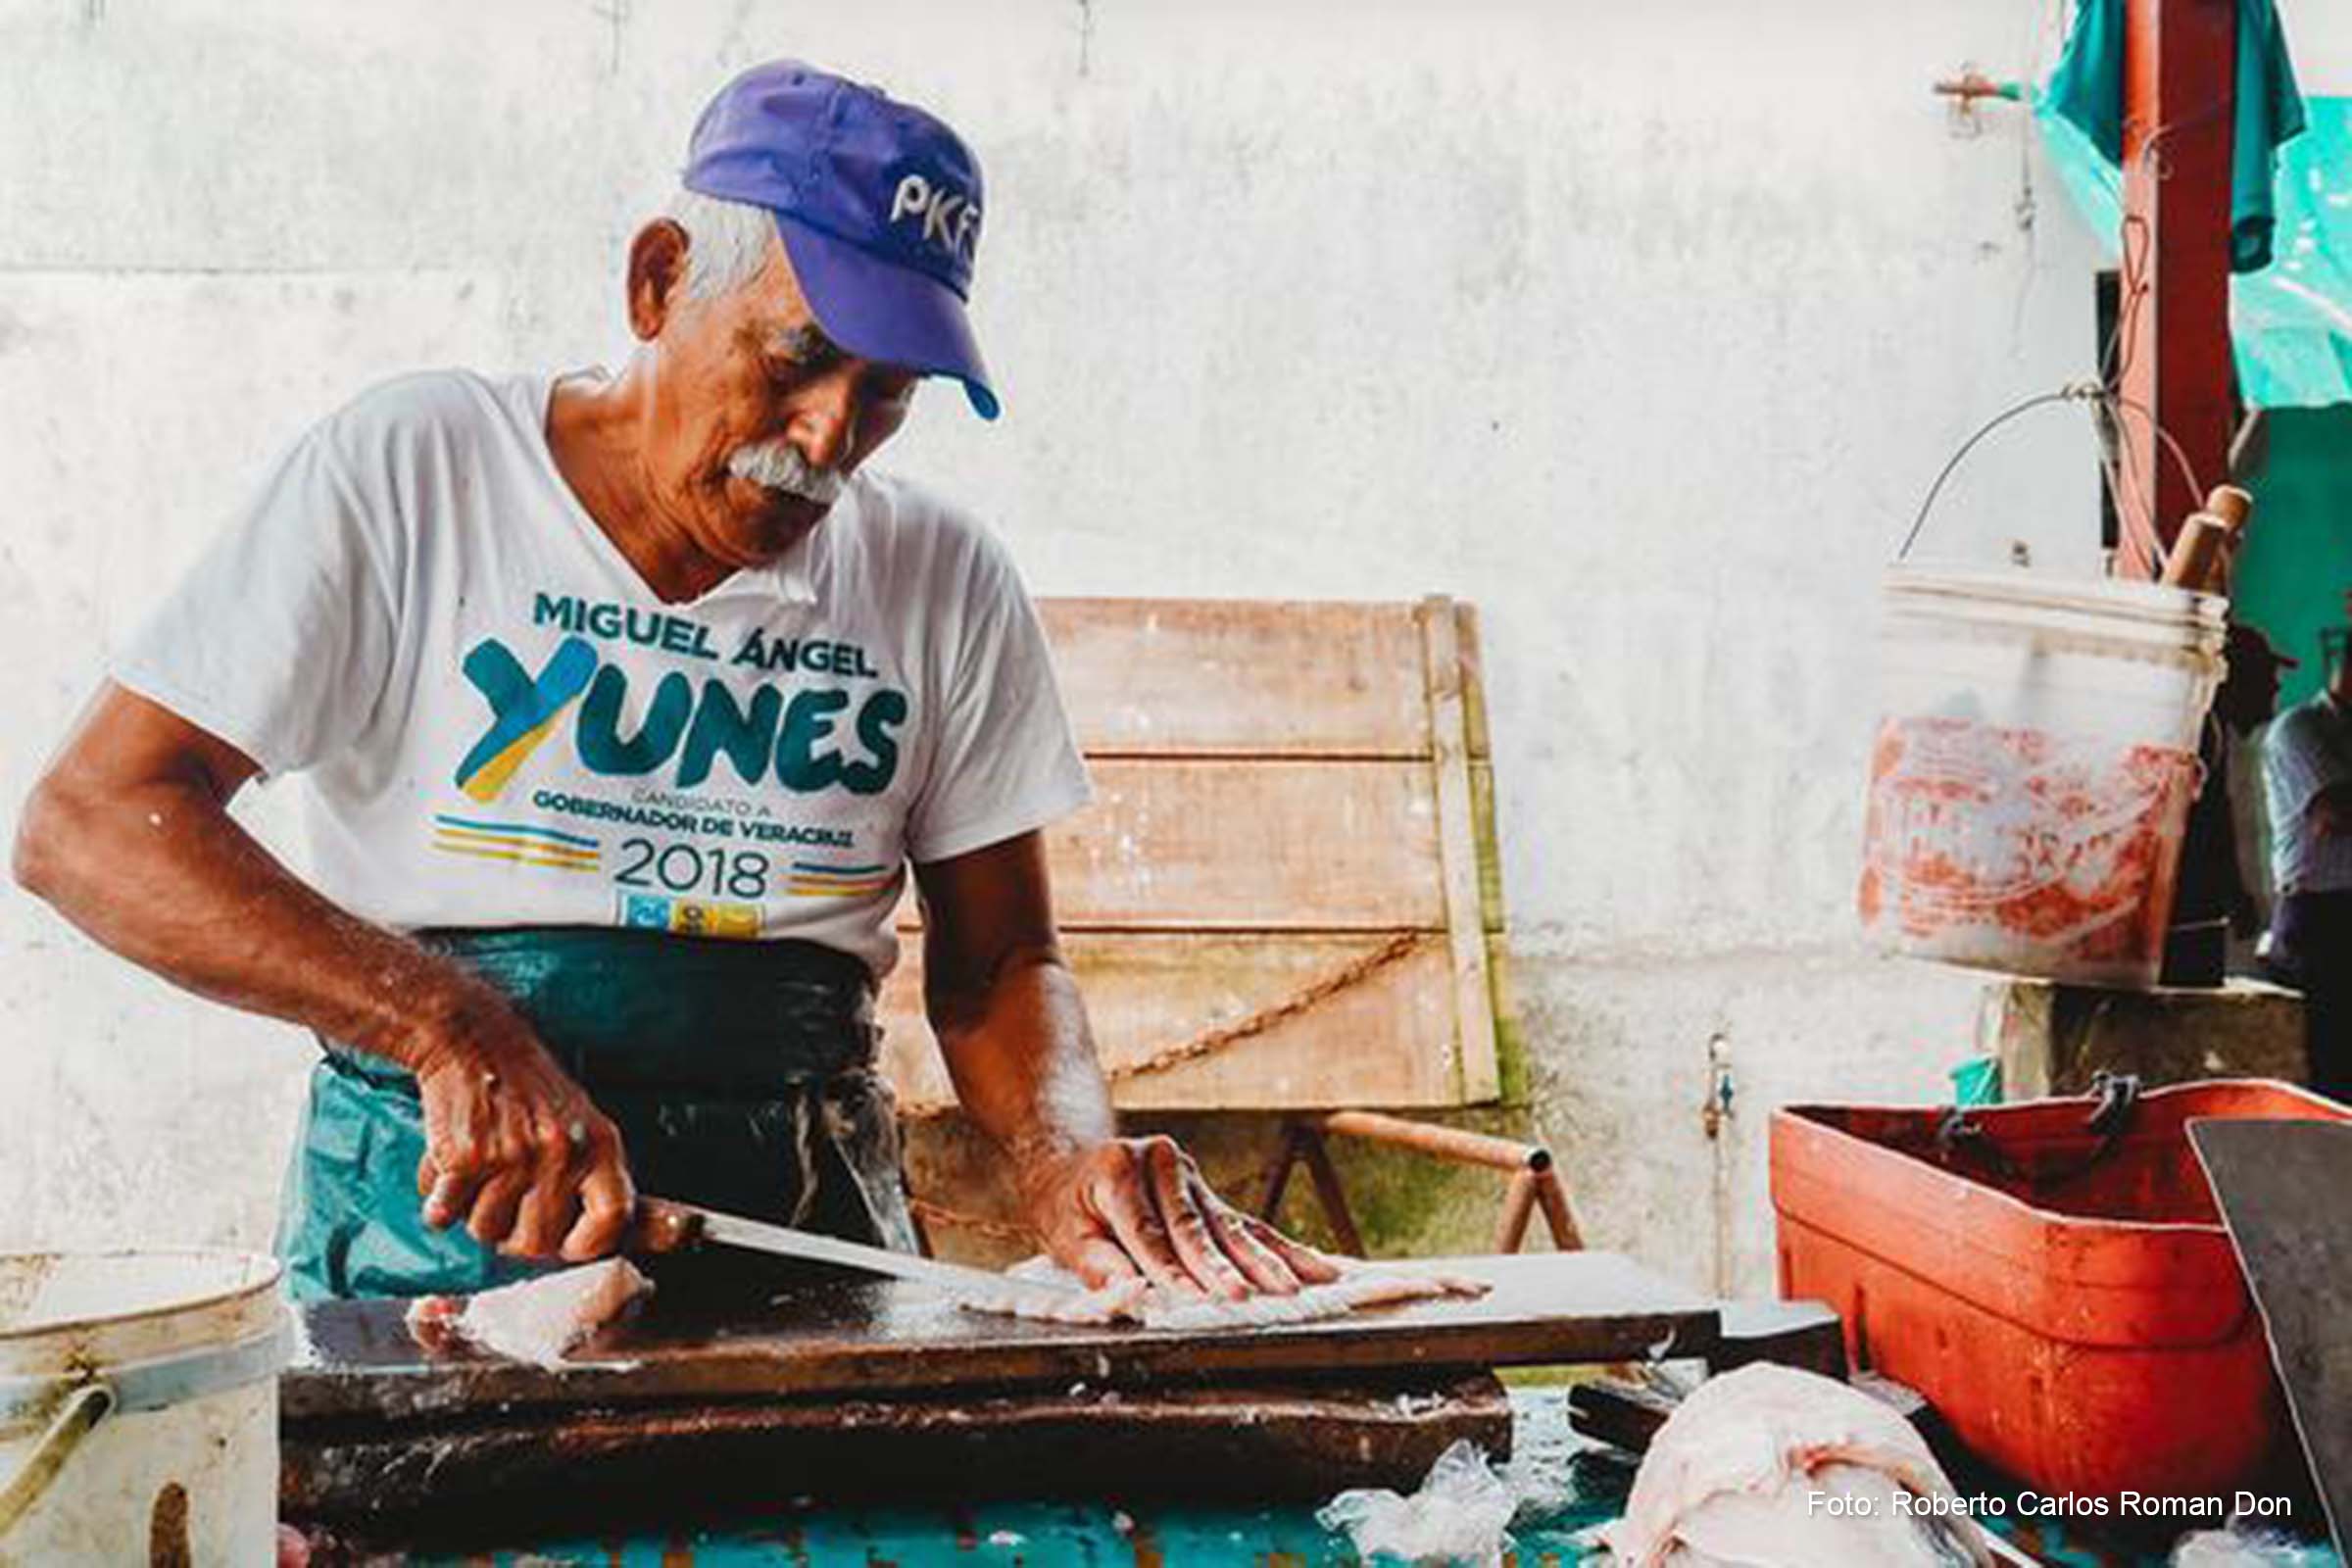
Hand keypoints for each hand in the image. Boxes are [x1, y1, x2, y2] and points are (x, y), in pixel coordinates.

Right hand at [406, 992, 633, 1261]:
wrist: (474, 1038)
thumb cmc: (530, 1091)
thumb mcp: (584, 1123)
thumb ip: (602, 1179)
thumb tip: (676, 1233)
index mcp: (600, 1144)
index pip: (614, 1219)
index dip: (589, 1244)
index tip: (566, 1244)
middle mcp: (561, 1151)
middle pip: (537, 1243)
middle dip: (514, 1235)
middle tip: (506, 1201)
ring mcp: (513, 1155)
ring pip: (485, 1232)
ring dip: (472, 1214)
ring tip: (480, 1173)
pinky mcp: (465, 1157)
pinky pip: (442, 1216)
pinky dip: (437, 1202)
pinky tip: (447, 1170)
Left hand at [1016, 1134, 1342, 1299]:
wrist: (1075, 1166)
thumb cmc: (1068, 1208)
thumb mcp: (1065, 1235)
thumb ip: (1097, 1264)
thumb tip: (1128, 1291)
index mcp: (1118, 1169)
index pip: (1148, 1230)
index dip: (1171, 1269)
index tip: (1194, 1299)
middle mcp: (1160, 1163)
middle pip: (1195, 1227)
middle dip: (1225, 1268)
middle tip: (1251, 1297)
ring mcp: (1190, 1175)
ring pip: (1230, 1227)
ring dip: (1264, 1262)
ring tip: (1295, 1289)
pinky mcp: (1210, 1193)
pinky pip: (1247, 1225)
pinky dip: (1281, 1250)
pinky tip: (1316, 1267)